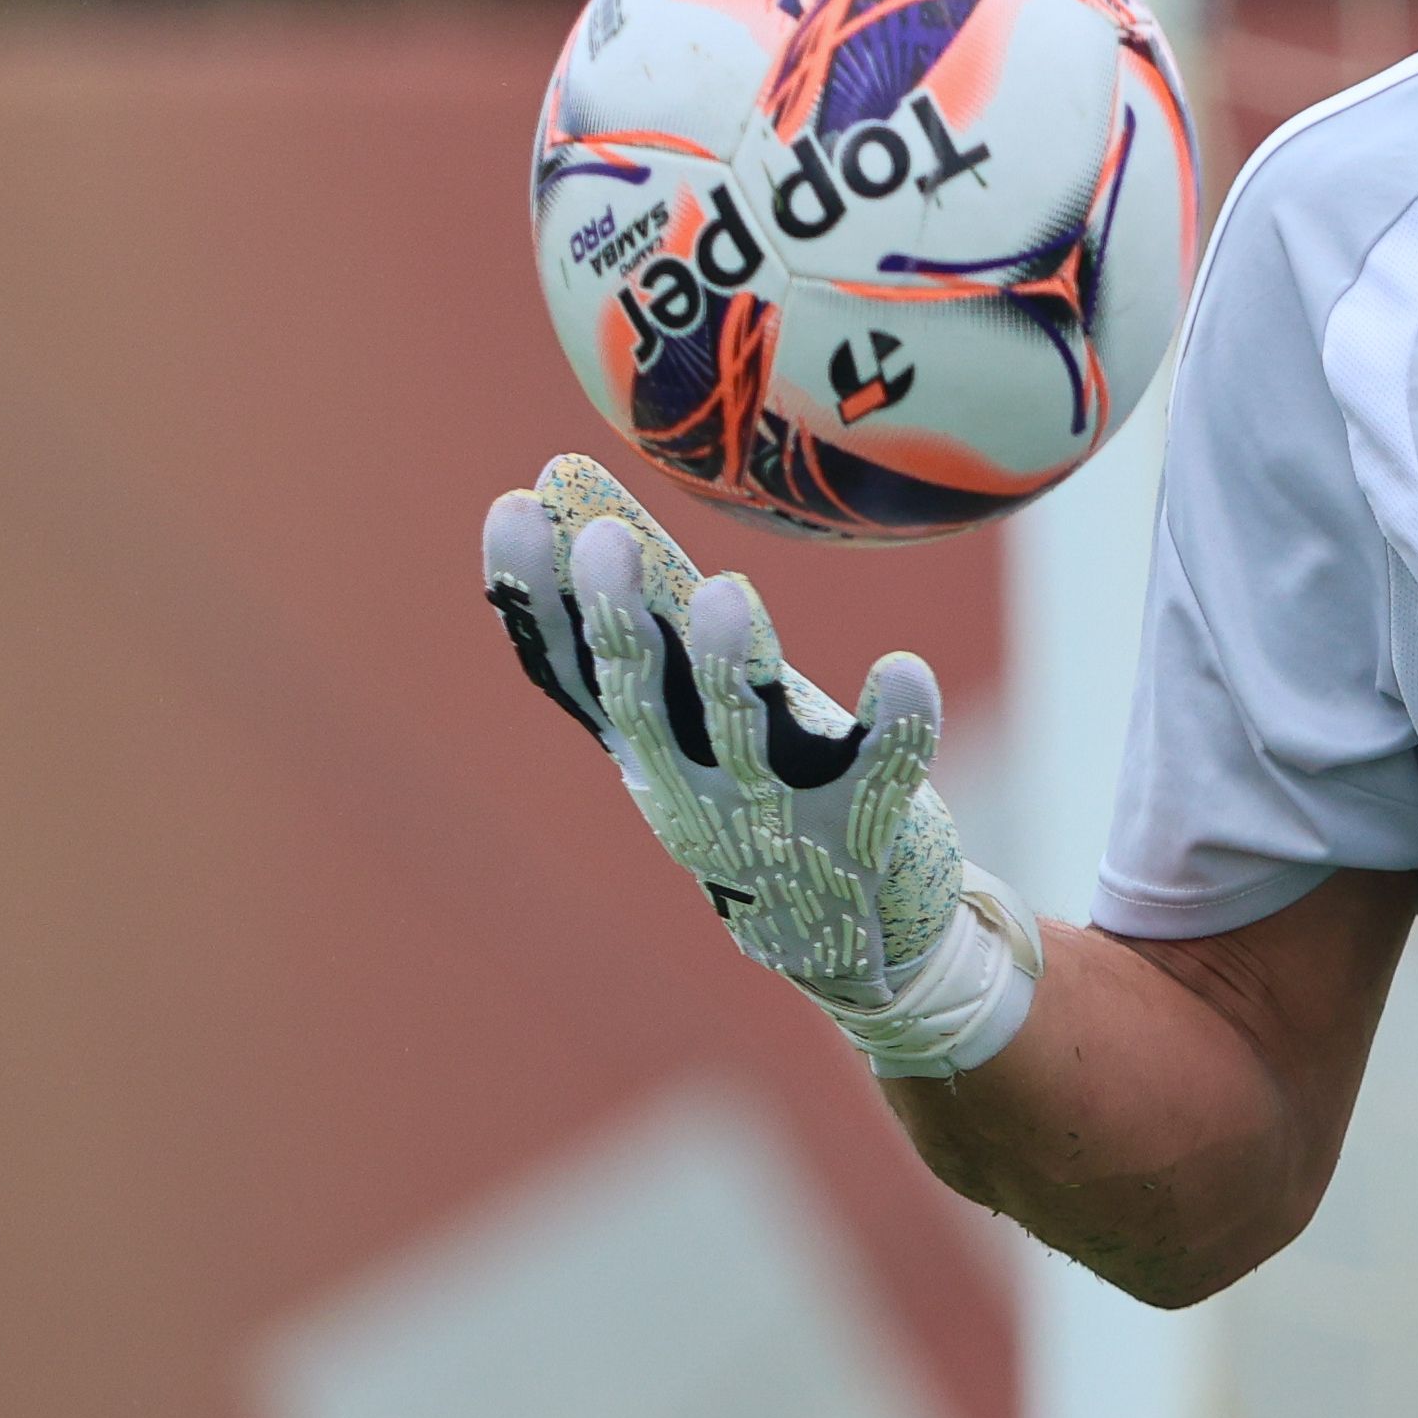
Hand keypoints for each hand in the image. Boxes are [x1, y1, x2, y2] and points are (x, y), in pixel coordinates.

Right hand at [477, 453, 1040, 1074]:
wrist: (834, 931)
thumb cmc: (746, 786)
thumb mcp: (681, 712)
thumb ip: (640, 618)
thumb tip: (569, 486)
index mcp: (646, 748)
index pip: (571, 671)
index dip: (536, 596)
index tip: (514, 508)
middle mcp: (696, 784)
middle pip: (643, 703)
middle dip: (620, 620)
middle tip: (604, 538)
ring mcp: (776, 814)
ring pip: (744, 738)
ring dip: (732, 667)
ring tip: (728, 593)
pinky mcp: (862, 833)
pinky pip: (880, 775)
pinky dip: (894, 728)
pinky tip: (903, 670)